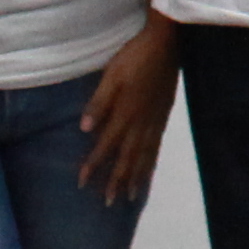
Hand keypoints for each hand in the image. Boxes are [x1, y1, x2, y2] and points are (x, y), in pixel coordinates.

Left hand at [78, 20, 180, 199]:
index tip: (82, 183)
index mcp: (126, 113)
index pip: (106, 145)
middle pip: (127, 158)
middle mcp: (141, 123)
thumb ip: (99, 102)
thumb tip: (84, 128)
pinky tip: (148, 168)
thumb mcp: (111, 76)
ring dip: (136, 177)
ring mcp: (155, 121)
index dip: (94, 164)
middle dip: (117, 180)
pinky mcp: (163, 116)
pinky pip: (156, 146)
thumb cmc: (134, 57)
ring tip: (131, 196)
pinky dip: (150, 162)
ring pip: (144, 156)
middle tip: (109, 202)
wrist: (166, 45)